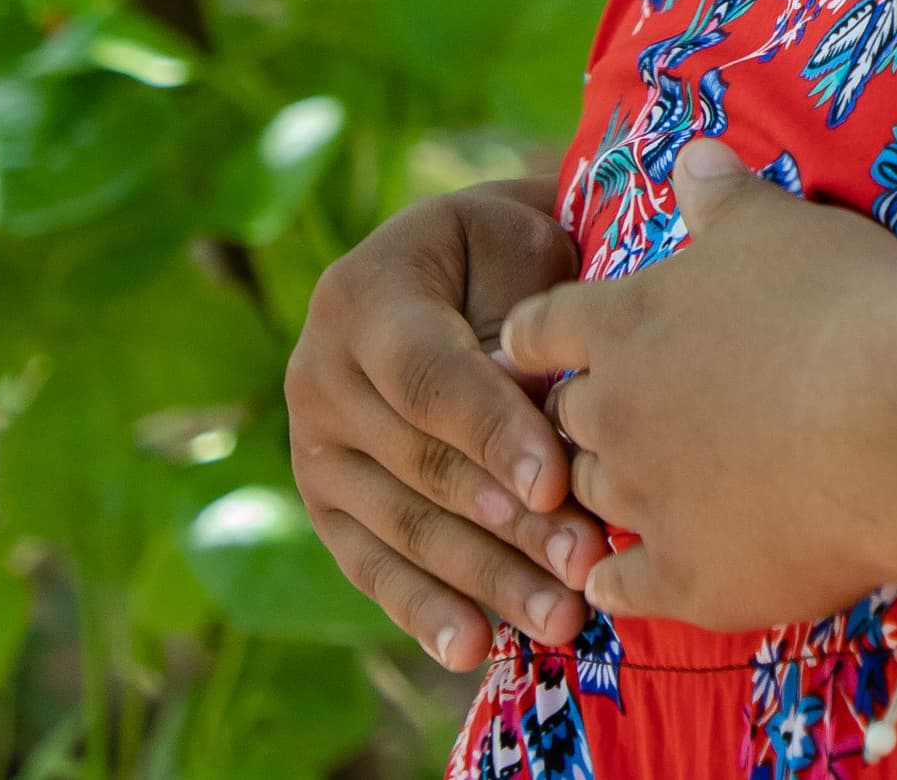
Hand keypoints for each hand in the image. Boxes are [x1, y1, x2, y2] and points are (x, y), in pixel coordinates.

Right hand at [285, 179, 607, 669]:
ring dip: (484, 578)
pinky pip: (372, 562)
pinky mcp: (326, 502)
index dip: (492, 434)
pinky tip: (471, 648)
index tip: (554, 485)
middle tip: (583, 568)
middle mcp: (319, 374)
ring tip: (559, 617)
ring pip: (405, 525)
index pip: (431, 379)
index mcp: (363, 297)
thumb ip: (525, 324)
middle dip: (509, 525)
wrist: (461, 261)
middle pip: (422, 465)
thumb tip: (546, 411)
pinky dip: (424, 608)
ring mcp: (314, 446)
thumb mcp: (520, 249)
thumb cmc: (510, 252)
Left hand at [501, 141, 896, 633]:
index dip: (541, 335)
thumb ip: (728, 196)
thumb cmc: (851, 307)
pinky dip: (622, 582)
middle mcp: (615, 413)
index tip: (538, 344)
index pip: (541, 327)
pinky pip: (621, 590)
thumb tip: (691, 154)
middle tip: (630, 412)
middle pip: (564, 417)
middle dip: (590, 414)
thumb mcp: (788, 227)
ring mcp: (645, 503)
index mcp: (626, 322)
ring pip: (591, 498)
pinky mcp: (687, 579)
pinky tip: (631, 578)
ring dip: (613, 490)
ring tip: (650, 485)